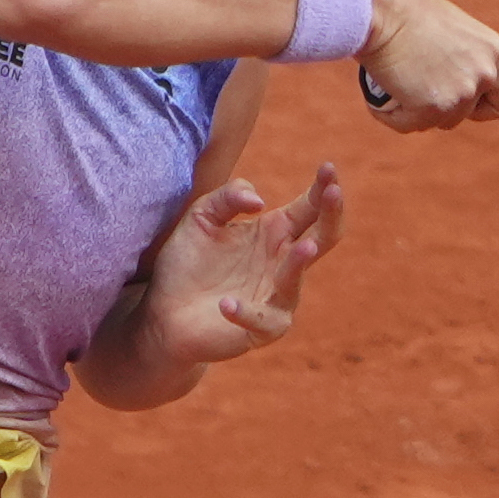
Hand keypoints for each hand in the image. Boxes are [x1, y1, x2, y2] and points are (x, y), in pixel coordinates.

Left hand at [132, 161, 345, 367]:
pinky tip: (226, 303)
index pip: (310, 207)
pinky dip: (245, 312)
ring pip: (296, 279)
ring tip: (305, 246)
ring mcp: (277, 297)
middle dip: (331, 214)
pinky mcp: (262, 329)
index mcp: (276, 232)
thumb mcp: (202, 216)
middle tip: (334, 192)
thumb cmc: (188, 262)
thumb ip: (228, 196)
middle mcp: (283, 263)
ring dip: (299, 263)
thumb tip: (259, 201)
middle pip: (322, 237)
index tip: (328, 167)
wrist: (164, 311)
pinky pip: (261, 320)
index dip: (322, 188)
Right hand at [357, 0, 498, 131]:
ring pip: (437, 121)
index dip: (489, 106)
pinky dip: (392, 113)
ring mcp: (460, 94)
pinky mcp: (431, 108)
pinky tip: (381, 89)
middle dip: (444, 106)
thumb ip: (465, 58)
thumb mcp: (453, 32)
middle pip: (468, 115)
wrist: (380, 8)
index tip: (470, 101)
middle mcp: (484, 74)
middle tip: (420, 83)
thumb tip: (456, 79)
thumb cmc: (407, 10)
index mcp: (494, 51)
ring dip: (416, 108)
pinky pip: (408, 124)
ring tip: (397, 77)